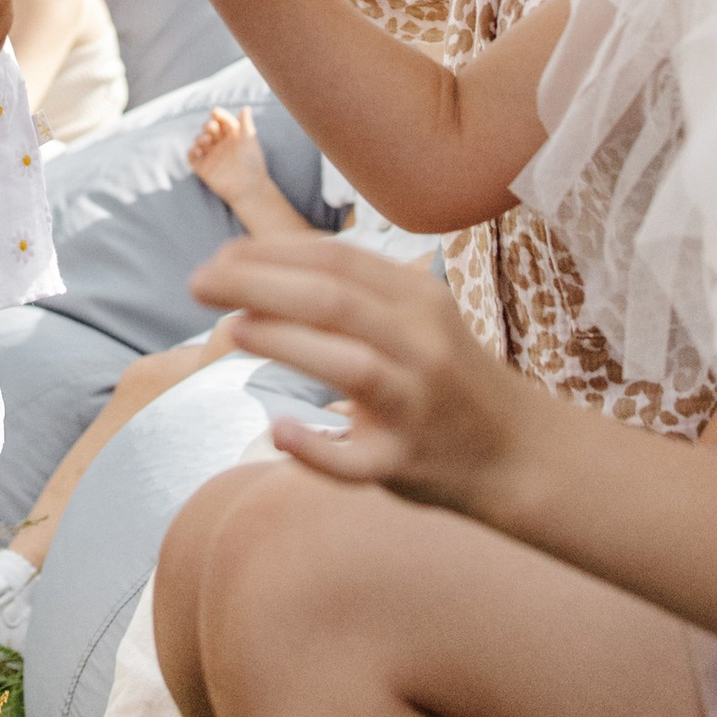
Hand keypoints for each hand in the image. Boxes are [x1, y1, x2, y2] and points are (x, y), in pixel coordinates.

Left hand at [187, 227, 524, 511]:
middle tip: (198, 282)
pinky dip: (317, 446)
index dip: (272, 251)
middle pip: (335, 300)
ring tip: (232, 330)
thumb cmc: (444, 375)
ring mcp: (417, 405)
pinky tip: (279, 431)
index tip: (219, 255)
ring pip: (350, 366)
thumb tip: (256, 265)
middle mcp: (422, 344)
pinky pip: (357, 459)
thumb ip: (352, 291)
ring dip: (287, 344)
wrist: (517, 452)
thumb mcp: (415, 316)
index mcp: (419, 299)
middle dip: (260, 284)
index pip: (339, 259)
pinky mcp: (407, 464)